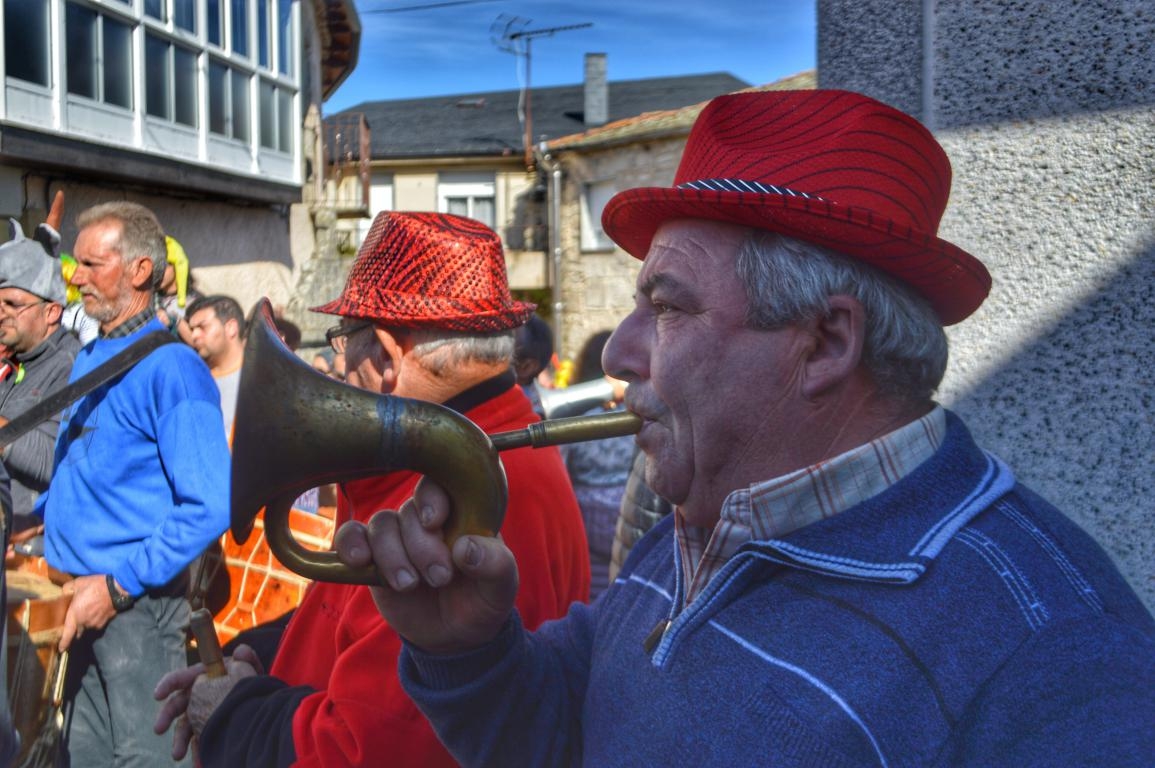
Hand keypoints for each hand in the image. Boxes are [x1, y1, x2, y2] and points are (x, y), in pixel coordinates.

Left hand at [59, 574, 118, 650]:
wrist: (116, 588)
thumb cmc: (96, 586)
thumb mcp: (78, 583)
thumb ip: (68, 589)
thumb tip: (64, 593)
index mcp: (75, 615)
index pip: (67, 634)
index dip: (63, 643)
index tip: (61, 649)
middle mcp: (84, 623)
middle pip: (77, 632)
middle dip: (75, 630)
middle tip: (74, 624)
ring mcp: (96, 623)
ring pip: (88, 627)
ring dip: (86, 623)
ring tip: (88, 613)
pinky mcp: (105, 622)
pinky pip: (96, 623)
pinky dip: (95, 619)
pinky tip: (97, 611)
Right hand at [154, 644, 262, 760]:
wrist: (260, 707)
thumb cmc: (252, 684)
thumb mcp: (251, 670)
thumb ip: (247, 659)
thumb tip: (241, 650)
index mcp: (205, 678)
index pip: (183, 677)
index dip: (169, 683)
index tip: (157, 695)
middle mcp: (199, 695)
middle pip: (178, 704)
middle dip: (166, 716)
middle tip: (158, 729)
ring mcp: (202, 714)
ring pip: (185, 726)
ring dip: (179, 740)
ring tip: (177, 754)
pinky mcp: (207, 730)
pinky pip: (198, 739)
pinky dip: (197, 749)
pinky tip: (198, 761)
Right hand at [335, 478, 518, 654]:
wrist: (456, 636)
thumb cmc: (482, 600)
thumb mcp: (501, 586)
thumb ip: (495, 564)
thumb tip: (466, 548)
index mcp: (460, 513)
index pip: (439, 485)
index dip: (432, 498)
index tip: (436, 522)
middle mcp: (425, 520)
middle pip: (408, 511)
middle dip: (420, 546)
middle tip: (440, 578)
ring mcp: (397, 538)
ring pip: (381, 525)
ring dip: (392, 555)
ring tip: (409, 585)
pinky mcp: (372, 559)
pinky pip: (352, 537)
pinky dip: (351, 544)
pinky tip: (360, 561)